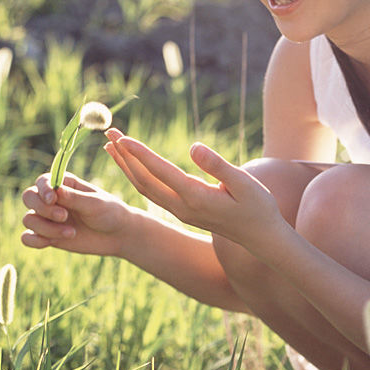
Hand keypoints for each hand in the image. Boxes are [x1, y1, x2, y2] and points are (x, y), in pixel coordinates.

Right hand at [20, 171, 135, 257]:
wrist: (117, 235)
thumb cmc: (109, 213)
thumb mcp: (95, 204)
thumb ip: (74, 198)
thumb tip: (55, 190)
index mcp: (64, 184)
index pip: (42, 181)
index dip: (43, 189)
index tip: (53, 199)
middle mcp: (53, 199)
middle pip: (28, 197)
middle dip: (42, 209)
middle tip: (64, 217)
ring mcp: (48, 217)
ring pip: (29, 219)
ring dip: (46, 228)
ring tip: (72, 233)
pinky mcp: (47, 235)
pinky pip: (27, 237)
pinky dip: (34, 241)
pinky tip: (50, 243)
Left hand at [103, 129, 282, 251]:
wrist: (260, 237)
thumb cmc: (258, 207)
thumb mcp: (244, 183)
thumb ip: (218, 166)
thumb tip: (194, 147)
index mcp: (196, 198)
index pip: (161, 172)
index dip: (140, 154)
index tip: (123, 137)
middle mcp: (182, 207)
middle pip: (144, 180)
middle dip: (125, 156)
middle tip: (109, 132)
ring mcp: (180, 212)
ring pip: (144, 188)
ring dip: (126, 166)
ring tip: (110, 146)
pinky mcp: (182, 212)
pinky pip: (152, 192)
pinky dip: (136, 176)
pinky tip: (131, 165)